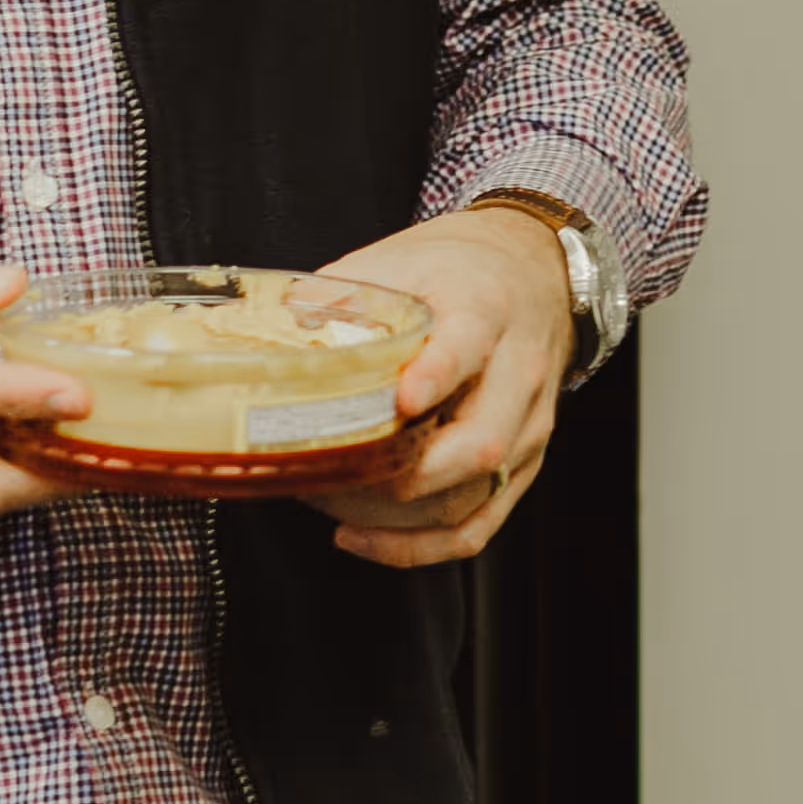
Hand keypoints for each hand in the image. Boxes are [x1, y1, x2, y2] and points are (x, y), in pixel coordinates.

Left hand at [299, 203, 572, 567]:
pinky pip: (480, 524)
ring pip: (476, 495)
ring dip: (398, 518)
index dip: (435, 377)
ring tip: (332, 506)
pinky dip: (421, 547)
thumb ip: (339, 293)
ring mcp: (528, 425)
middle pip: (478, 444)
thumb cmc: (461, 268)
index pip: (469, 346)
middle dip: (401, 476)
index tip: (399, 402)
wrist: (535, 271)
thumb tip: (268, 330)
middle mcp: (518, 372)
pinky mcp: (525, 462)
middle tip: (331, 476)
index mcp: (486, 309)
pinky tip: (365, 538)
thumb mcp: (402, 256)